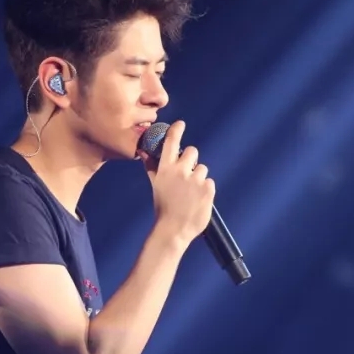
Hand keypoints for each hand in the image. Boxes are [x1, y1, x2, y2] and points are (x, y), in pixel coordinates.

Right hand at [139, 121, 214, 245]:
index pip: (172, 142)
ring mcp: (195, 180)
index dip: (176, 130)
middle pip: (192, 151)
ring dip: (198, 177)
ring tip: (190, 193)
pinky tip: (197, 200)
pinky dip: (205, 189)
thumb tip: (144, 152)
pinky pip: (209, 182)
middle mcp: (181, 171)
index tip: (180, 124)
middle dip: (191, 160)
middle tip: (187, 174)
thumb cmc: (163, 207)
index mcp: (166, 169)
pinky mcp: (208, 189)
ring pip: (202, 168)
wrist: (174, 229)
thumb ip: (152, 166)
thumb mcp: (156, 185)